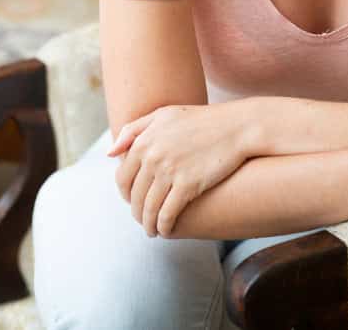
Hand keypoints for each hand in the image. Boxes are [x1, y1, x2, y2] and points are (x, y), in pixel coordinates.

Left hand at [109, 103, 251, 236]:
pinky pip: (168, 213)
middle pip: (135, 196)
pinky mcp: (188, 184)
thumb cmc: (201, 120)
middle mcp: (152, 156)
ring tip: (153, 231)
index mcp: (143, 141)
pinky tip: (166, 231)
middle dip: (137, 212)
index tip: (133, 202)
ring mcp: (169, 171)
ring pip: (149, 208)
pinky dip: (164, 226)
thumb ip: (133, 130)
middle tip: (143, 220)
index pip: (122, 178)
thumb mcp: (164, 115)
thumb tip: (109, 154)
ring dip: (149, 224)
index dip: (126, 194)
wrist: (237, 127)